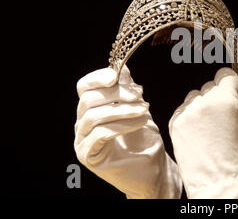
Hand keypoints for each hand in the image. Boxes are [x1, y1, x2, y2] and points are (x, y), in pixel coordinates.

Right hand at [74, 65, 181, 197]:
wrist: (153, 171)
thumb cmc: (145, 140)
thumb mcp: (139, 109)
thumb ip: (128, 91)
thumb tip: (122, 67)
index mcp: (92, 109)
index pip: (84, 87)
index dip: (98, 78)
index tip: (116, 76)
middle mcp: (82, 124)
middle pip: (89, 99)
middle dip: (117, 94)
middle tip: (140, 97)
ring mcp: (82, 141)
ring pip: (94, 116)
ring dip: (123, 110)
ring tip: (145, 111)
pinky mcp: (88, 156)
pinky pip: (100, 134)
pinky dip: (122, 124)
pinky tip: (140, 123)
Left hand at [169, 67, 237, 198]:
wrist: (216, 181)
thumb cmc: (233, 158)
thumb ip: (231, 103)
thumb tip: (225, 93)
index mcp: (225, 100)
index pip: (225, 75)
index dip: (228, 82)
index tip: (227, 86)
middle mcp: (204, 102)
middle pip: (209, 86)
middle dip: (214, 97)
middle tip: (218, 116)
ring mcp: (187, 112)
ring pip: (194, 96)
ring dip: (199, 106)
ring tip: (205, 127)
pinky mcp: (174, 122)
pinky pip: (182, 109)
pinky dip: (188, 117)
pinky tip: (195, 132)